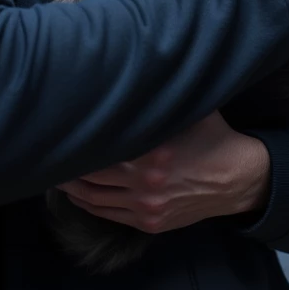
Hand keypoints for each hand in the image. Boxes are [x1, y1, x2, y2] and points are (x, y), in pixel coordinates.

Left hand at [55, 112, 269, 235]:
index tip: (61, 127)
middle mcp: (145, 180)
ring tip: (55, 172)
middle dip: (67, 164)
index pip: (101, 145)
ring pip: (92, 198)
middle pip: (89, 174)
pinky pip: (108, 214)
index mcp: (152, 151)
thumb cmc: (212, 137)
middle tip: (50, 150)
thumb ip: (163, 96)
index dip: (77, 139)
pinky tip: (76, 194)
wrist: (238, 179)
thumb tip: (135, 67)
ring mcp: (146, 205)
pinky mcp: (149, 222)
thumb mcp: (191, 109)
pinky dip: (87, 204)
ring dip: (70, 187)